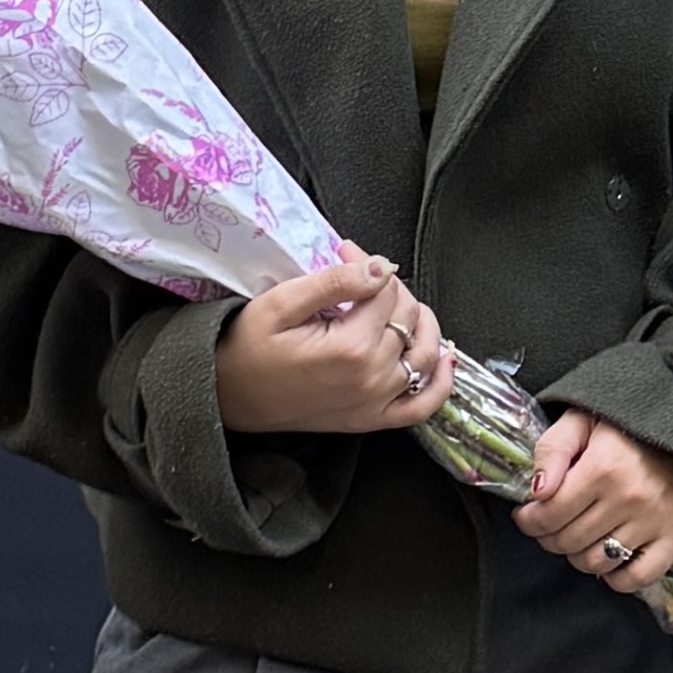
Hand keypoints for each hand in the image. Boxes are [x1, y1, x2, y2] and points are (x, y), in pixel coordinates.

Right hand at [211, 249, 454, 439]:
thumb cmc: (247, 348)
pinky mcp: (372, 419)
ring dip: (422, 322)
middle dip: (389, 287)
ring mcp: (376, 402)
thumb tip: (380, 266)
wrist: (228, 395)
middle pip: (408, 316)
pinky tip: (445, 360)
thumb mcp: (281, 303)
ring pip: (425, 351)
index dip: (369, 263)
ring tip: (398, 303)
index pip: (386, 289)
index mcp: (351, 348)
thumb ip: (333, 283)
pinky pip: (423, 405)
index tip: (345, 254)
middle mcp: (372, 378)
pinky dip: (442, 383)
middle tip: (359, 275)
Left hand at [519, 411, 672, 600]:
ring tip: (580, 537)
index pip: (548, 515)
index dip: (529, 520)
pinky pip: (636, 578)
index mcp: (603, 466)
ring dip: (578, 556)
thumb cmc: (625, 428)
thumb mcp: (581, 421)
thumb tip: (536, 492)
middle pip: (568, 542)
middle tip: (553, 525)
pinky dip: (616, 578)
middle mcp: (629, 497)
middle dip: (550, 537)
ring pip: (596, 563)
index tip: (527, 514)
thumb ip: (552, 450)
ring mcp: (654, 521)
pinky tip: (609, 558)